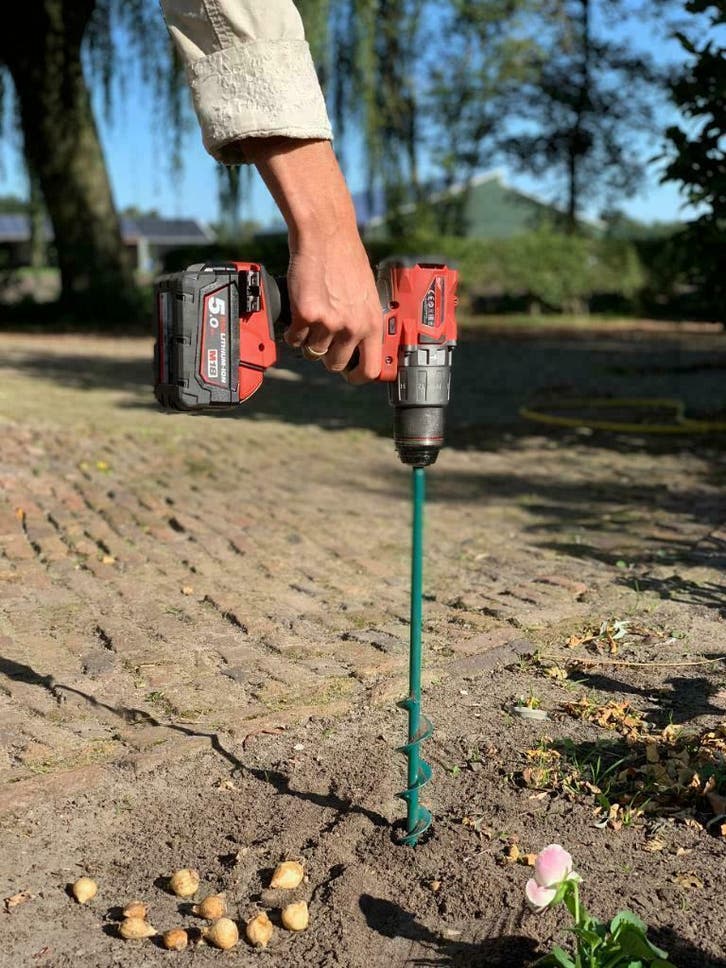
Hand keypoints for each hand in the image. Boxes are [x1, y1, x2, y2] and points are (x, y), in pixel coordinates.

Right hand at [244, 137, 382, 382]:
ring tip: (311, 318)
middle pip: (335, 364)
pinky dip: (292, 331)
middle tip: (323, 337)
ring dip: (308, 340)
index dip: (356, 376)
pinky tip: (298, 313)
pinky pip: (294, 339)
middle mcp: (353, 327)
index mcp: (373, 323)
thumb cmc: (346, 259)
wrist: (325, 234)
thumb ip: (363, 322)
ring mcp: (329, 323)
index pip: (369, 369)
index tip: (348, 374)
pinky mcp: (305, 315)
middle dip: (326, 355)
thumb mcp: (367, 295)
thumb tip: (357, 347)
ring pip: (312, 352)